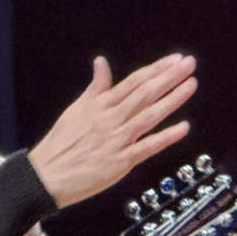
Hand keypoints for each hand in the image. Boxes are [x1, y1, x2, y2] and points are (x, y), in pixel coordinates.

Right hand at [27, 54, 197, 207]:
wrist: (45, 176)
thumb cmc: (59, 144)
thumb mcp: (75, 109)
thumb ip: (95, 87)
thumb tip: (101, 63)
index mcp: (100, 105)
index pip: (133, 82)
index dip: (156, 69)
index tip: (175, 59)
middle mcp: (110, 120)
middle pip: (144, 94)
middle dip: (169, 78)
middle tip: (189, 64)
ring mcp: (116, 141)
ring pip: (149, 116)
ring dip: (172, 100)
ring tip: (191, 85)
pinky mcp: (119, 162)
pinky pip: (146, 148)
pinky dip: (165, 137)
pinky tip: (183, 128)